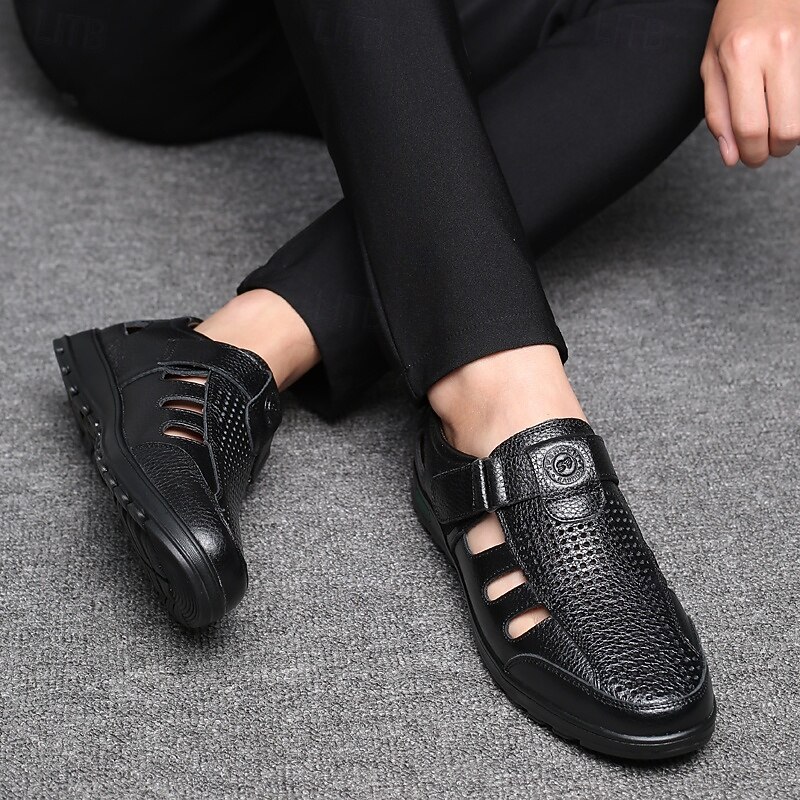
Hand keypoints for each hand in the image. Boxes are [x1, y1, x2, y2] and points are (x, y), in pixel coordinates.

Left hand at [701, 0, 799, 166]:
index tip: (748, 158)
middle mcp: (778, 50)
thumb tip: (731, 156)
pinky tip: (786, 106)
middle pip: (788, 130)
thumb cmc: (735, 24)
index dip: (751, 154)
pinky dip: (799, 113)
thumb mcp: (712, 67)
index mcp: (741, 57)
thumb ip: (718, 114)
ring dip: (791, 134)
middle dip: (775, 150)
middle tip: (764, 146)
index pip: (751, 127)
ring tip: (775, 123)